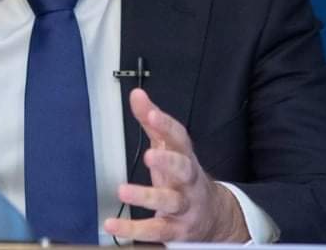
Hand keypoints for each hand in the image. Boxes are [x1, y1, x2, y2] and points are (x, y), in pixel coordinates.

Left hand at [103, 89, 249, 242]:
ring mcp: (184, 206)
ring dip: (147, 197)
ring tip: (123, 191)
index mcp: (185, 156)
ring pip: (170, 201)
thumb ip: (152, 121)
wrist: (212, 216)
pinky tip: (113, 225)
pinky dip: (134, 229)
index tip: (152, 115)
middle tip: (150, 156)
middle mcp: (188, 180)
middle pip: (183, 169)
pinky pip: (155, 230)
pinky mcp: (176, 230)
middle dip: (168, 162)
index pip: (179, 137)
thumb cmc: (183, 177)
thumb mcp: (169, 147)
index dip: (166, 125)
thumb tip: (137, 95)